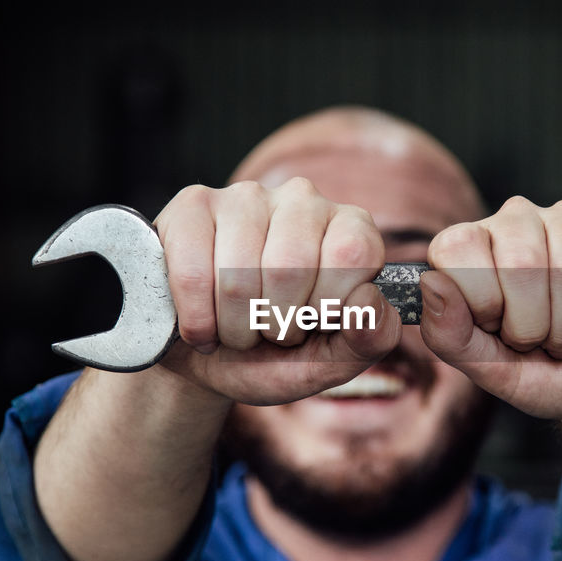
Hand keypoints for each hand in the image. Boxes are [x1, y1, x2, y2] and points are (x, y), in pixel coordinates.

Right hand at [152, 178, 401, 404]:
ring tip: (238, 330)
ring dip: (236, 327)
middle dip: (278, 323)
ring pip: (238, 274)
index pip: (353, 253)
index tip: (315, 325)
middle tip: (272, 332)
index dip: (329, 306)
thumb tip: (369, 302)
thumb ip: (369, 341)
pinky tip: (203, 327)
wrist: (207, 363)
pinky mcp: (192, 208)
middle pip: (291, 265)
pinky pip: (192, 273)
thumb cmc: (277, 356)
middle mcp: (303, 200)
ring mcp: (245, 197)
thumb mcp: (331, 362)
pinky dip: (198, 321)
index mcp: (351, 229)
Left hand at [418, 197, 561, 420]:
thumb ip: (450, 336)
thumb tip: (431, 284)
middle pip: (520, 260)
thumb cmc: (543, 374)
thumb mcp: (490, 370)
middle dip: (534, 325)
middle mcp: (512, 221)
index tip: (498, 332)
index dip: (481, 302)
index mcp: (468, 249)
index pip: (456, 247)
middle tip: (541, 345)